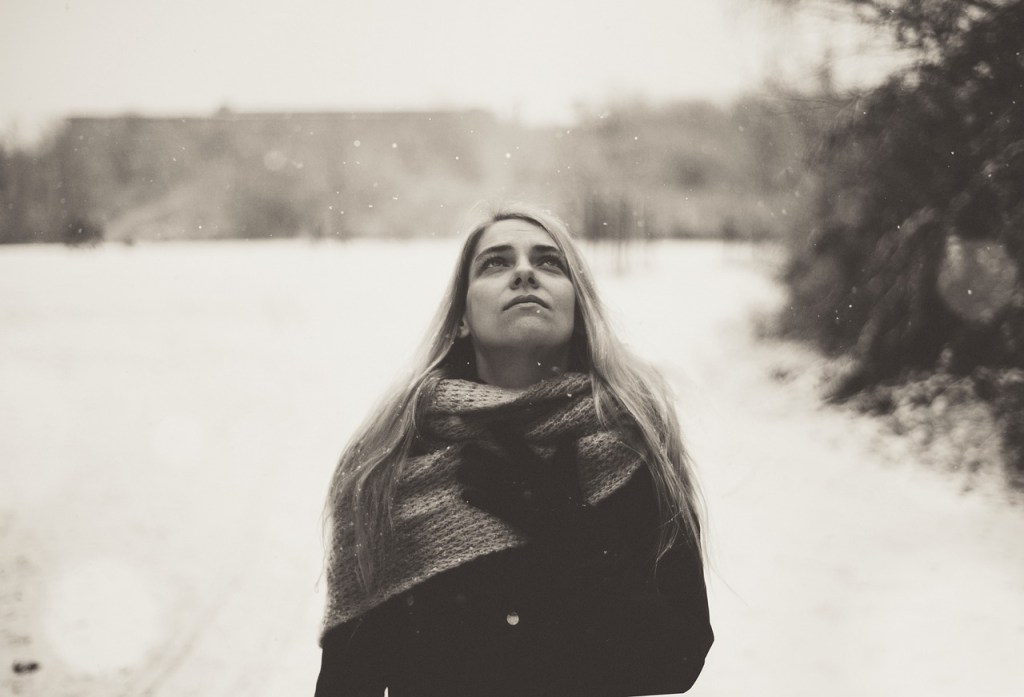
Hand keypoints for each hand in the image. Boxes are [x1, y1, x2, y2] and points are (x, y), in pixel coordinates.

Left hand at [455, 424, 591, 541]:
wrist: (574, 532)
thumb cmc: (570, 501)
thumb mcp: (569, 475)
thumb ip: (566, 454)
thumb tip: (570, 433)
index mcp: (538, 468)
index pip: (519, 447)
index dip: (504, 434)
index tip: (490, 424)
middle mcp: (526, 480)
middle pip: (498, 464)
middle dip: (481, 456)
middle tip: (464, 449)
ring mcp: (519, 498)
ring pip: (491, 484)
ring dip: (474, 477)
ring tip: (458, 471)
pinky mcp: (515, 516)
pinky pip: (493, 506)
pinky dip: (478, 500)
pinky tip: (464, 494)